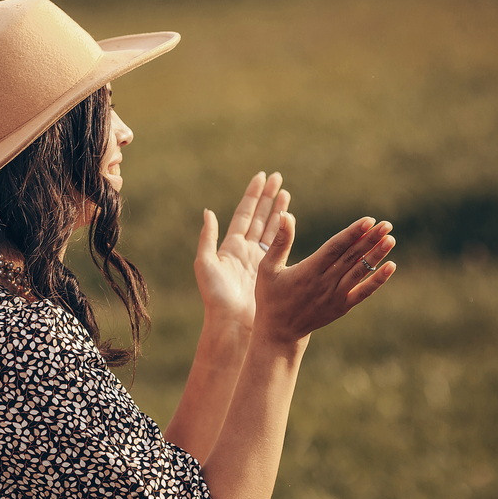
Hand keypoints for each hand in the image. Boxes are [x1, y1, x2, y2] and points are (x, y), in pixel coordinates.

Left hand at [195, 172, 289, 329]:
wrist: (234, 321)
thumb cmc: (217, 295)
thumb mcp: (206, 264)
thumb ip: (207, 237)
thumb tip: (208, 212)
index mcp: (230, 246)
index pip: (244, 214)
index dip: (252, 195)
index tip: (261, 177)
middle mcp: (245, 250)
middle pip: (259, 216)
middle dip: (268, 197)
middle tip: (278, 177)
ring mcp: (259, 259)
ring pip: (271, 228)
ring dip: (279, 210)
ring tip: (286, 192)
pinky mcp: (270, 270)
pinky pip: (280, 245)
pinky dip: (286, 230)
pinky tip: (291, 218)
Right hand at [255, 212, 396, 344]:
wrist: (280, 332)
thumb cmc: (271, 296)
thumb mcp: (268, 267)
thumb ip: (280, 241)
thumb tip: (285, 214)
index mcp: (307, 271)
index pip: (335, 247)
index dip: (352, 233)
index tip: (368, 221)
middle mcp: (324, 283)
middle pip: (352, 257)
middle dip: (370, 240)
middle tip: (386, 225)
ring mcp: (335, 296)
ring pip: (360, 272)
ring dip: (376, 255)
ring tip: (390, 239)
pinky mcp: (342, 307)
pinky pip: (364, 292)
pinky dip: (378, 280)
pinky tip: (390, 266)